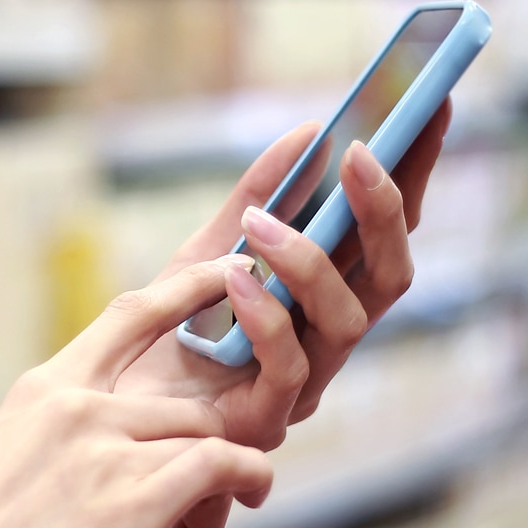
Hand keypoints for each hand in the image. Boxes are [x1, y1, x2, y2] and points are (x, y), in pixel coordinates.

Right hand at [0, 256, 274, 527]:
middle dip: (216, 427)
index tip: (229, 270)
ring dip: (230, 465)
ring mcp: (105, 448)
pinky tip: (250, 495)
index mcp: (38, 392)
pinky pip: (227, 464)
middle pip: (185, 394)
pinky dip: (250, 478)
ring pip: (208, 430)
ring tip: (233, 497)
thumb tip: (91, 469)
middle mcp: (75, 405)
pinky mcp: (136, 500)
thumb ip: (52, 449)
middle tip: (234, 455)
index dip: (187, 288)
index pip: (127, 316)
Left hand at [117, 99, 450, 527]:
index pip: (386, 233)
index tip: (432, 104)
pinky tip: (234, 276)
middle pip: (393, 276)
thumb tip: (306, 132)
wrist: (96, 417)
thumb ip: (254, 197)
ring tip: (264, 222)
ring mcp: (303, 386)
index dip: (414, 175)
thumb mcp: (201, 253)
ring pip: (351, 322)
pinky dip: (268, 316)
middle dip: (386, 210)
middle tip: (360, 151)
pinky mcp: (265, 422)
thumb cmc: (155, 337)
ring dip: (313, 263)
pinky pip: (290, 367)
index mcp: (325, 301)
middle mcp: (328, 344)